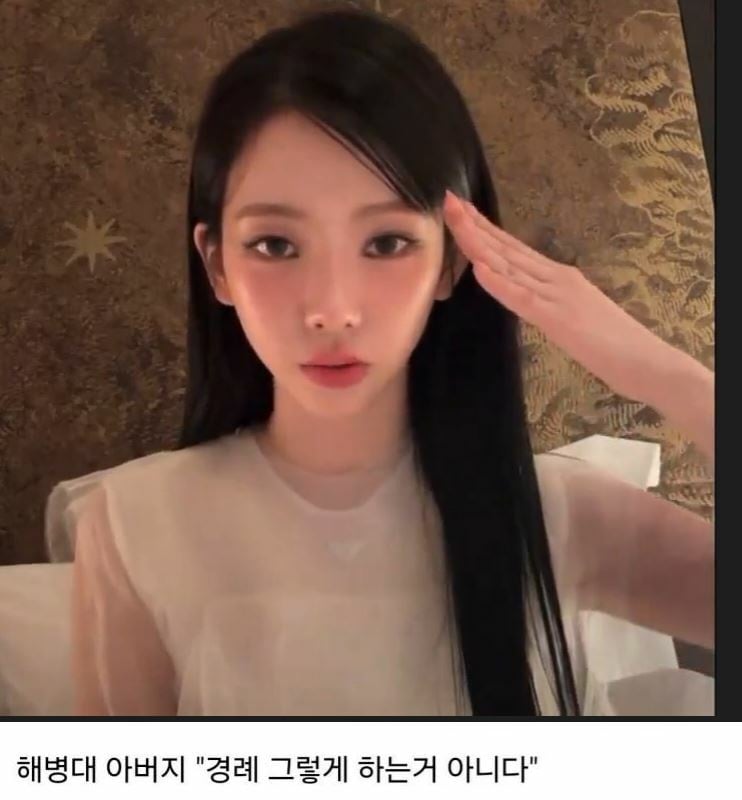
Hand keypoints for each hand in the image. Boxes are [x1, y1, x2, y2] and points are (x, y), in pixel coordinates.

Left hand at [442, 189, 674, 403]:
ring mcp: (556, 295)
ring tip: (457, 220)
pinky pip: (523, 298)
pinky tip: (480, 268)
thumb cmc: (612, 343)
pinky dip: (500, 283)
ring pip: (510, 265)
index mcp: (558, 276)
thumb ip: (548, 300)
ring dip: (480, 243)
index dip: (485, 228)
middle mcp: (555, 277)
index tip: (461, 210)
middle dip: (475, 225)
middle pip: (507, 248)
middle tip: (448, 201)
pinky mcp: (557, 318)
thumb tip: (524, 293)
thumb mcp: (573, 313)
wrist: (646, 361)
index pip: (513, 248)